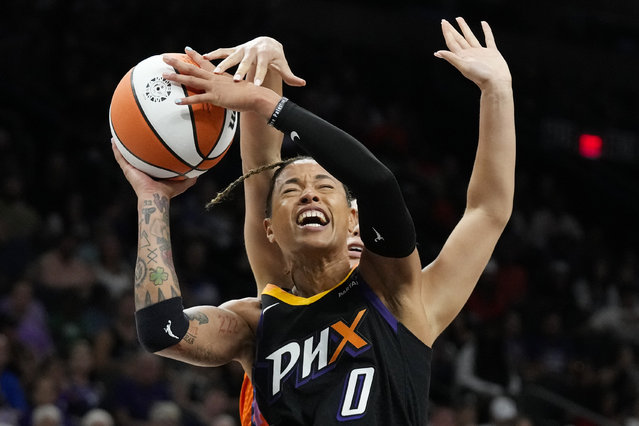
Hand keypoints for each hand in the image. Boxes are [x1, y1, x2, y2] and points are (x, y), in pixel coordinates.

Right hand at [111, 139, 196, 197]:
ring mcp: (133, 170)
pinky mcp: (127, 170)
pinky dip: (116, 149)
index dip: (148, 152)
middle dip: (134, 147)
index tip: (149, 143)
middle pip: (136, 156)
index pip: (149, 161)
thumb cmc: (167, 193)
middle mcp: (141, 170)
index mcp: (151, 172)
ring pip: (125, 156)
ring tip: (118, 134)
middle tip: (133, 135)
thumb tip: (199, 172)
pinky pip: (120, 157)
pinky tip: (113, 140)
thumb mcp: (182, 183)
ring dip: (121, 146)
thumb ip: (190, 178)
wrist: (156, 197)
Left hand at [162, 55, 279, 115]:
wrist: (256, 96)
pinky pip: (198, 98)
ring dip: (177, 78)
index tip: (186, 49)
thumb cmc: (249, 93)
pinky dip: (186, 100)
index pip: (205, 62)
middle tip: (164, 57)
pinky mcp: (215, 97)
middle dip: (177, 62)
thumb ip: (229, 88)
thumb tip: (228, 93)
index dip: (195, 55)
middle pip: (192, 68)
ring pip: (191, 80)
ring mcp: (214, 87)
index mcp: (219, 75)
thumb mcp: (237, 87)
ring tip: (164, 76)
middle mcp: (214, 78)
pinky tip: (177, 101)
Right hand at [203, 36, 305, 86]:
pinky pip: (222, 51)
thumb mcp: (282, 65)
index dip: (260, 76)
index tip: (257, 85)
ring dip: (224, 65)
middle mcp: (252, 51)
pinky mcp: (235, 49)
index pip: (263, 67)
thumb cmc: (275, 57)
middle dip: (241, 72)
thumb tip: (302, 83)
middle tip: (236, 81)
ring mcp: (242, 50)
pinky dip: (213, 54)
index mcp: (265, 56)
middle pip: (246, 63)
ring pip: (232, 57)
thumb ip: (290, 76)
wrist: (267, 42)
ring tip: (216, 73)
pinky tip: (203, 58)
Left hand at [434, 18, 510, 90]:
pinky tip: (483, 23)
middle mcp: (470, 54)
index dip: (447, 33)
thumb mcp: (463, 66)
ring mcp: (480, 52)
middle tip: (445, 21)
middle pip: (458, 39)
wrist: (496, 82)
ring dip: (464, 28)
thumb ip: (451, 58)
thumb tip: (437, 52)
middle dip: (451, 30)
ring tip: (459, 19)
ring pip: (470, 37)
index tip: (443, 23)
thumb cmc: (480, 76)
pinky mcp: (491, 52)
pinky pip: (488, 38)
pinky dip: (486, 30)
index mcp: (462, 57)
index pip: (452, 42)